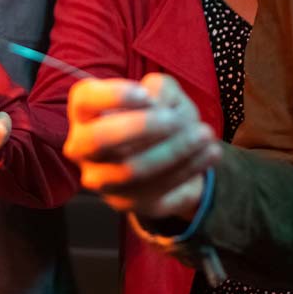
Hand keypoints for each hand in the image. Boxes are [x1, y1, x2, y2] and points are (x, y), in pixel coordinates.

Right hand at [62, 73, 221, 220]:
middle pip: (99, 139)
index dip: (113, 96)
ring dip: (174, 151)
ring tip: (206, 135)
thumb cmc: (160, 116)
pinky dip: (188, 169)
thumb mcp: (163, 93)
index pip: (85, 100)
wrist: (172, 158)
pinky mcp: (124, 203)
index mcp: (85, 112)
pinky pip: (155, 190)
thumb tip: (158, 105)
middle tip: (176, 120)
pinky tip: (210, 153)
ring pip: (131, 169)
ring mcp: (100, 179)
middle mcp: (82, 147)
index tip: (145, 94)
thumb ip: (160, 89)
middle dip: (142, 127)